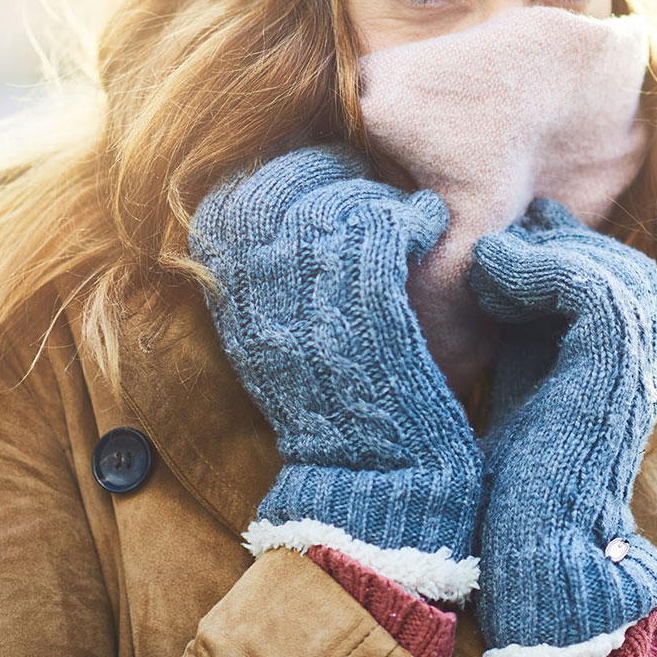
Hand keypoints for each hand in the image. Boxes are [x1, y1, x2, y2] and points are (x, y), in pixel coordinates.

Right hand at [188, 142, 482, 601]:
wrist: (375, 484)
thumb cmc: (342, 409)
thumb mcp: (281, 342)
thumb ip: (272, 277)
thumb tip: (292, 207)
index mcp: (229, 302)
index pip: (235, 199)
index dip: (283, 175)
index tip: (324, 178)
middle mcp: (256, 297)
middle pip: (281, 187)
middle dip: (329, 172)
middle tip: (369, 181)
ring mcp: (308, 302)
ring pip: (336, 202)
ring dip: (376, 195)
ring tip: (404, 213)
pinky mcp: (367, 309)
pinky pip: (382, 226)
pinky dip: (411, 215)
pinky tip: (427, 225)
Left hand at [466, 197, 656, 656]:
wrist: (532, 553)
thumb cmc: (511, 493)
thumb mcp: (518, 393)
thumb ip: (521, 343)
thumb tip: (490, 285)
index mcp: (618, 374)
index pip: (613, 286)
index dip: (562, 253)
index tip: (504, 241)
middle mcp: (639, 368)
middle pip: (624, 269)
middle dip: (562, 243)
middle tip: (502, 236)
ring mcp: (636, 368)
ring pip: (615, 269)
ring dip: (546, 252)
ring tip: (487, 260)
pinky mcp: (616, 370)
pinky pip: (592, 287)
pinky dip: (539, 267)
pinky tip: (491, 274)